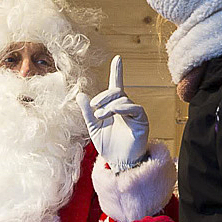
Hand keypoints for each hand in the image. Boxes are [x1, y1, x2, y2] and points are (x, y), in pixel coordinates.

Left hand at [76, 56, 148, 170]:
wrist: (118, 163)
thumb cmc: (107, 146)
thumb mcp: (93, 127)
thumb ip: (87, 111)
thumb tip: (80, 94)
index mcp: (114, 107)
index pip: (116, 86)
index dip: (117, 72)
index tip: (117, 58)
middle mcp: (126, 107)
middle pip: (117, 91)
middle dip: (103, 96)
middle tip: (94, 107)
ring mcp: (135, 114)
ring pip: (123, 99)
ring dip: (109, 105)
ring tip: (99, 116)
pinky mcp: (142, 121)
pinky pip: (134, 108)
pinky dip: (121, 108)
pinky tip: (111, 113)